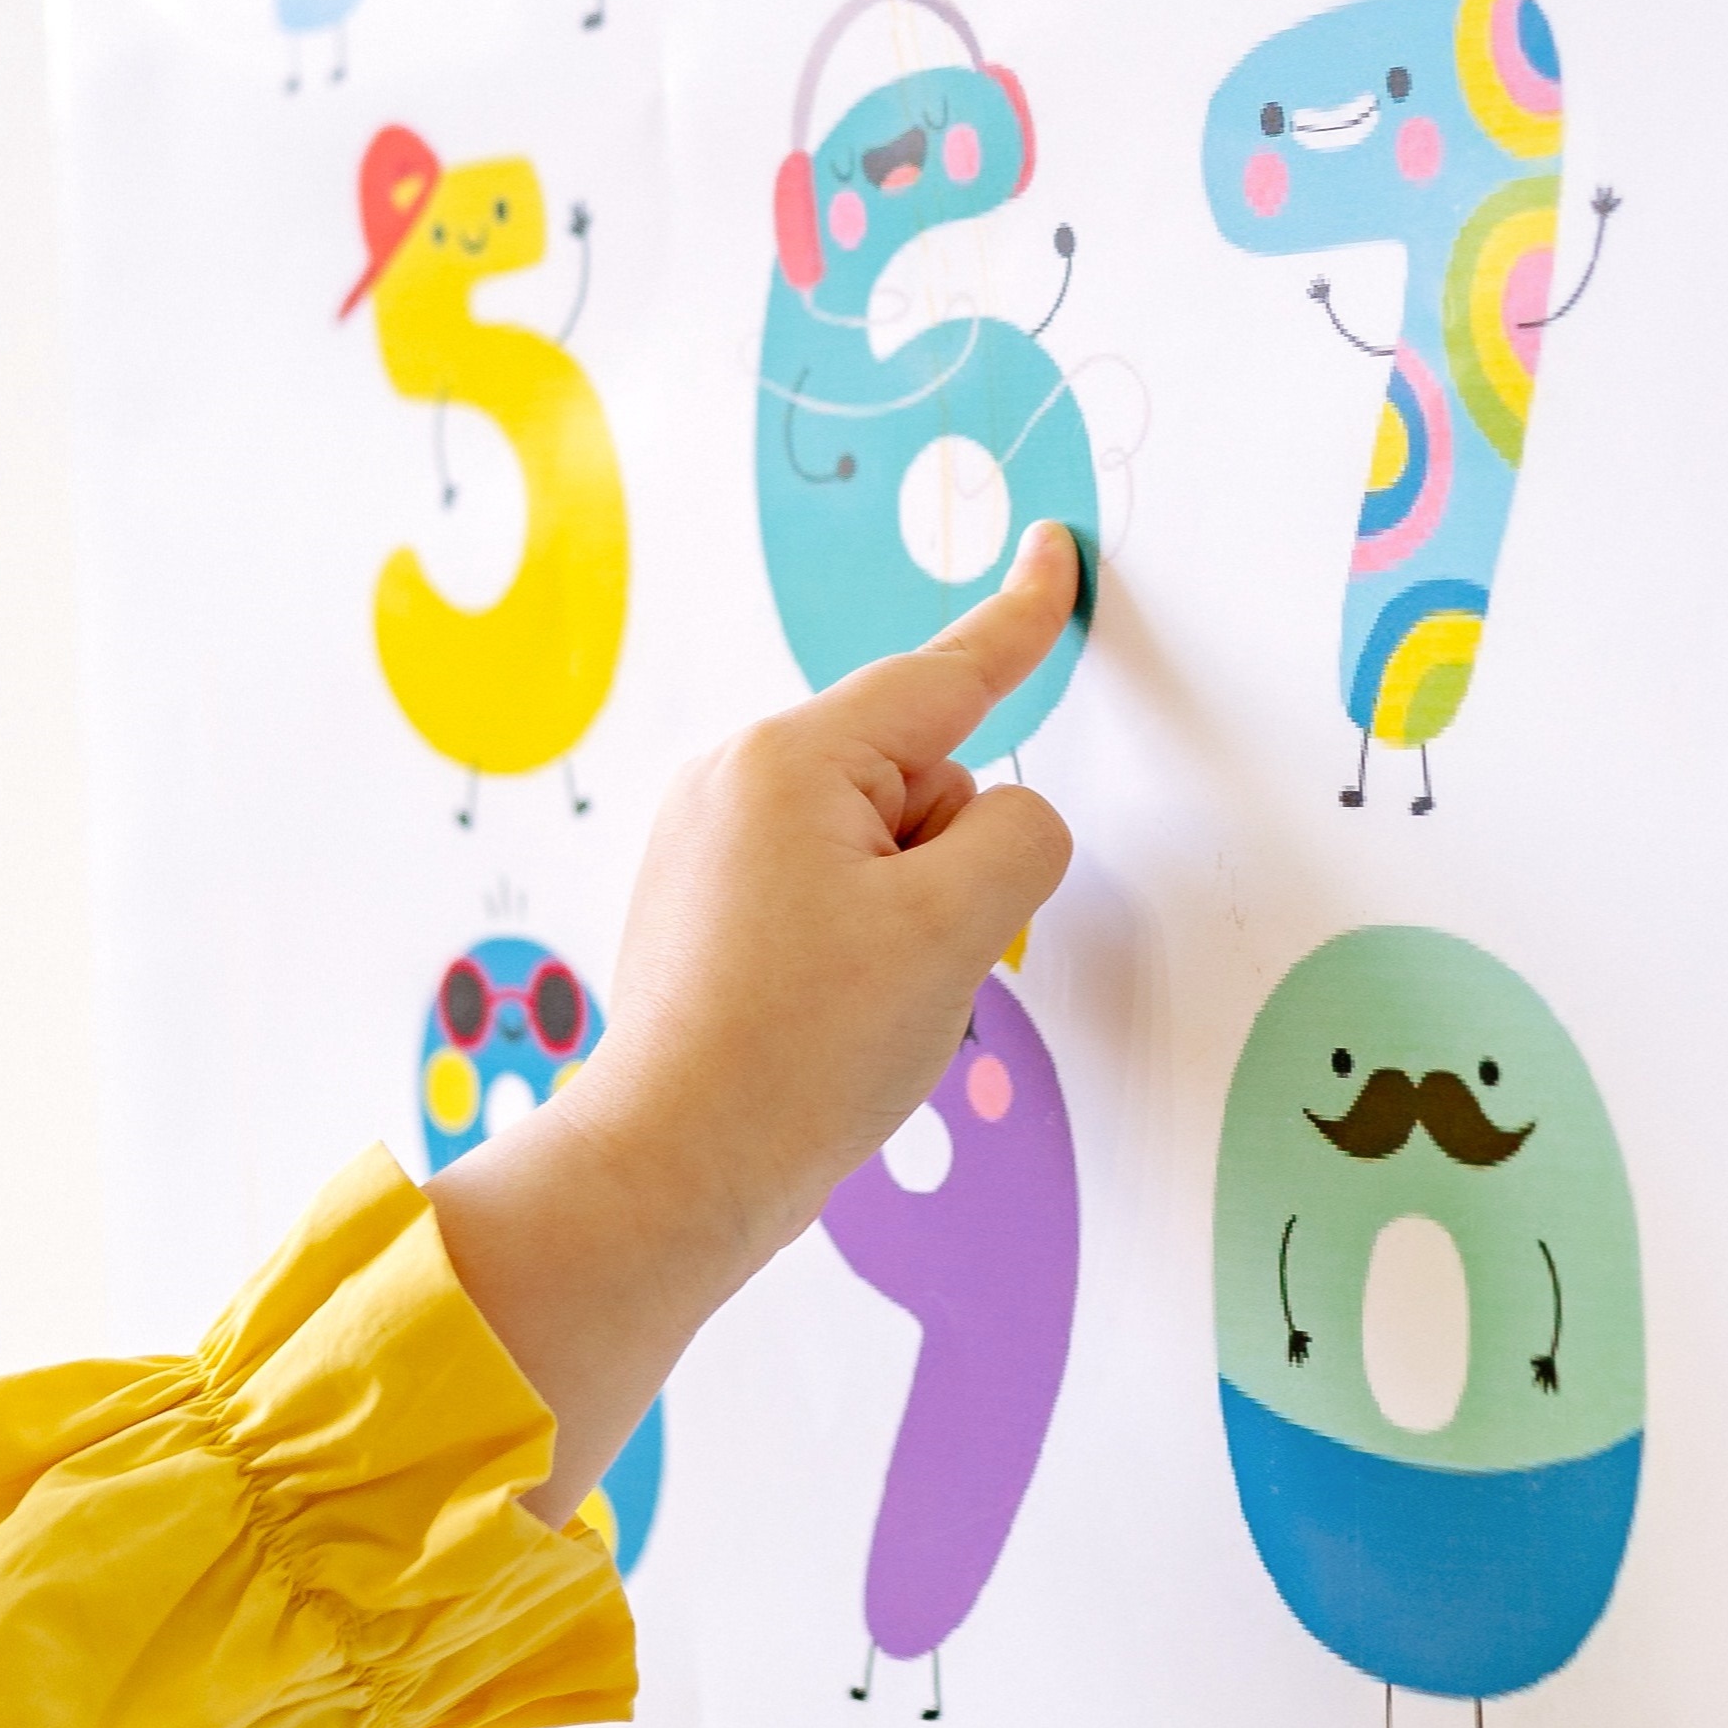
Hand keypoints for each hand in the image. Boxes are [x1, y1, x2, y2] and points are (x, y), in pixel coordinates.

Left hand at [426, 526, 1079, 1519]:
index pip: (943, 673)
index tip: (1057, 554)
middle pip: (916, 781)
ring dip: (905, 918)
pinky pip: (826, 895)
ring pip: (878, 848)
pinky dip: (856, 949)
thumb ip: (1018, 839)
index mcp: (792, 758)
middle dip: (947, 864)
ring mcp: (707, 844)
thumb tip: (1001, 824)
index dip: (1019, 618)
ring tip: (855, 1012)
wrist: (670, 1172)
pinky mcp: (699, 907)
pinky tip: (821, 1025)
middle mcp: (734, 778)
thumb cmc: (803, 1049)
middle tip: (908, 970)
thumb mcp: (955, 929)